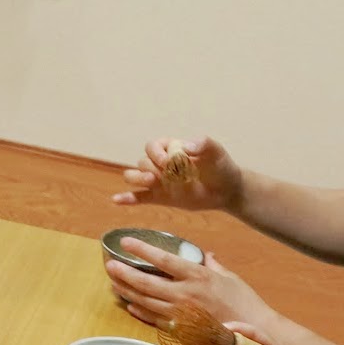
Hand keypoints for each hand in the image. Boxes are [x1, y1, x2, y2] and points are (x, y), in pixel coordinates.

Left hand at [106, 245, 279, 344]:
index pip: (163, 259)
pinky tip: (130, 304)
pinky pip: (154, 320)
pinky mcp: (181, 331)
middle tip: (109, 265)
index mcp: (198, 276)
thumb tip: (205, 254)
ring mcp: (181, 314)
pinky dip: (140, 312)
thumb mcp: (230, 277)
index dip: (141, 250)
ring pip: (146, 302)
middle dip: (124, 273)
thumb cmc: (244, 304)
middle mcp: (186, 294)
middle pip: (147, 283)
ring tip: (114, 283)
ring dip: (127, 292)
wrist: (252, 335)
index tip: (126, 243)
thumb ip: (213, 265)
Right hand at [113, 136, 243, 213]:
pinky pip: (139, 197)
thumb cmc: (220, 166)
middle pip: (142, 162)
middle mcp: (160, 163)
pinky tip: (117, 200)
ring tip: (151, 182)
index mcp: (170, 148)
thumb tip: (187, 146)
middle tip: (162, 175)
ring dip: (136, 179)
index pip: (153, 146)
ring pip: (134, 176)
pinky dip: (127, 199)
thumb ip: (204, 144)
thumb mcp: (216, 151)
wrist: (226, 189)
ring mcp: (158, 181)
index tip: (169, 161)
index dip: (157, 153)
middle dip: (149, 167)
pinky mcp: (159, 197)